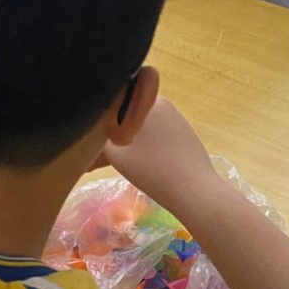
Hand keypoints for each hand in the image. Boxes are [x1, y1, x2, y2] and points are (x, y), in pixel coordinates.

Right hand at [103, 97, 224, 219]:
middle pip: (130, 114)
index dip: (103, 116)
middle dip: (117, 131)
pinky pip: (160, 136)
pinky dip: (150, 147)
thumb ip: (100, 136)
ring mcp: (177, 119)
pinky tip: (149, 167)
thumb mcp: (114, 152)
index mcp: (144, 98)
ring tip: (127, 164)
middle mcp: (162, 102)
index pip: (115, 100)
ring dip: (133, 140)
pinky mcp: (187, 136)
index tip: (95, 135)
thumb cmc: (150, 168)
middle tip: (106, 156)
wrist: (193, 190)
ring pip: (145, 126)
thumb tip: (95, 131)